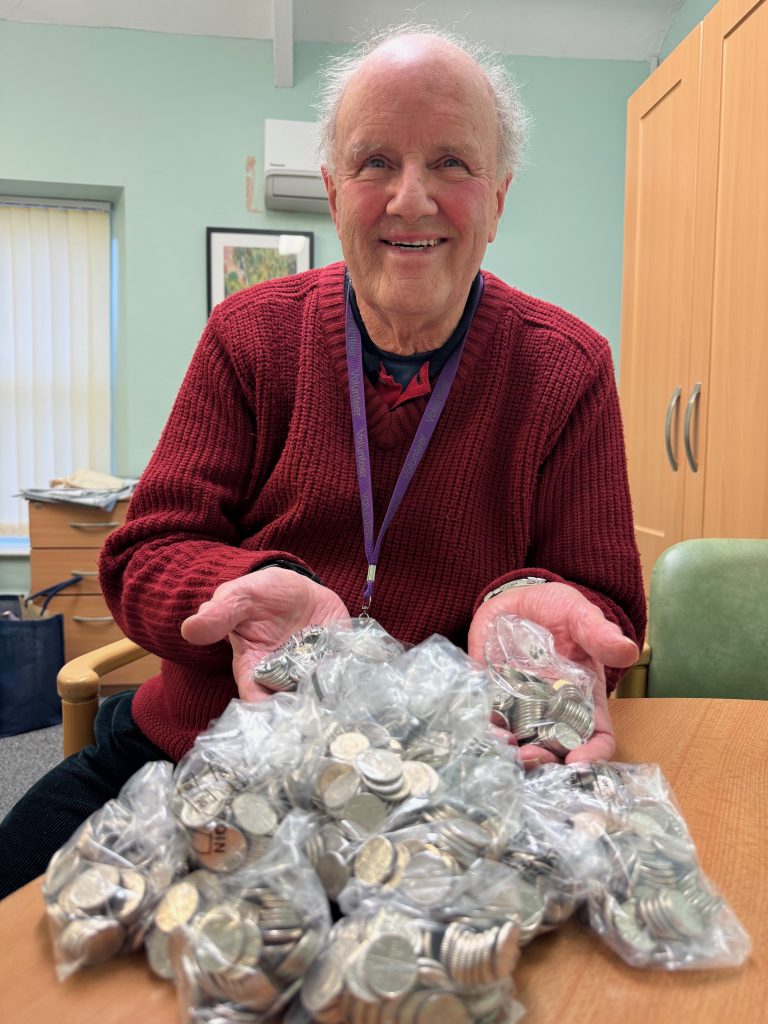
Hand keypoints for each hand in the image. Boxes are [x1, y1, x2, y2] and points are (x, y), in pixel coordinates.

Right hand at [181, 567, 348, 701]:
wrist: (300, 586)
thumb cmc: (264, 594)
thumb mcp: (240, 597)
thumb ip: (220, 615)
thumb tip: (190, 629)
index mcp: (254, 668)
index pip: (256, 700)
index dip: (265, 713)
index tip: (279, 717)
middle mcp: (283, 677)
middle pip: (290, 707)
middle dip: (301, 714)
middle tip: (316, 717)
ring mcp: (313, 672)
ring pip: (320, 697)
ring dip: (328, 701)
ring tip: (339, 704)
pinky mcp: (339, 662)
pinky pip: (346, 677)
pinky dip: (352, 681)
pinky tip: (358, 686)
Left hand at [468, 582, 638, 766]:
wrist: (519, 599)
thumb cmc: (557, 610)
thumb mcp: (579, 615)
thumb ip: (598, 633)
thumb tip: (628, 649)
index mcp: (584, 698)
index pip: (597, 738)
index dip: (593, 755)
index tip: (580, 761)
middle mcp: (553, 710)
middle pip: (556, 750)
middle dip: (547, 761)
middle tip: (534, 755)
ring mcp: (521, 707)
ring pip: (521, 743)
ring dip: (514, 753)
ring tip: (508, 746)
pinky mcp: (492, 697)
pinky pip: (490, 722)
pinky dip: (488, 731)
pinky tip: (488, 730)